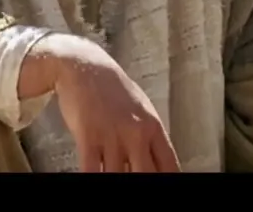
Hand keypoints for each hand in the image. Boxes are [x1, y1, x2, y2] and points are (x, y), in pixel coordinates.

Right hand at [21, 33, 179, 172]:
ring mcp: (112, 135)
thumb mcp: (140, 110)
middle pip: (146, 176)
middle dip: (140, 184)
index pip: (169, 167)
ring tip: (110, 173)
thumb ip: (149, 138)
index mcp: (152, 127)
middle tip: (132, 182)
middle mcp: (136, 133)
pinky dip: (93, 177)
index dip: (167, 182)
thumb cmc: (112, 90)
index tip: (162, 187)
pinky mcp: (88, 136)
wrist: (84, 65)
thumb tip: (157, 165)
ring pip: (117, 176)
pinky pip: (92, 170)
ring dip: (113, 178)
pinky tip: (94, 175)